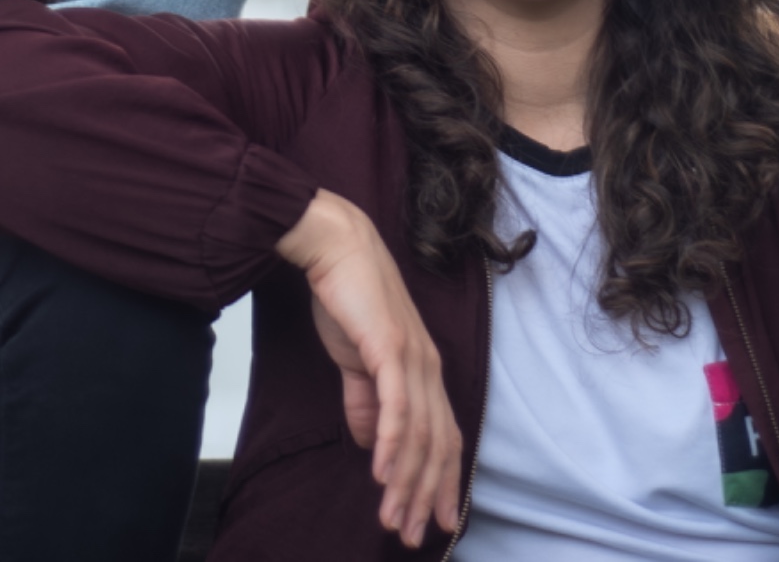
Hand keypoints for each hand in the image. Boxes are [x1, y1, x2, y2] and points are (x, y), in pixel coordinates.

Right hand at [276, 191, 461, 547]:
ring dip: (406, 481)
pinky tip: (382, 474)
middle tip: (412, 534)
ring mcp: (413, 358)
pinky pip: (397, 406)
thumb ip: (364, 399)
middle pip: (437, 444)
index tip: (434, 520)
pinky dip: (392, 444)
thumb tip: (368, 440)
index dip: (441, 481)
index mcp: (423, 370)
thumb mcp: (355, 358)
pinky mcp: (391, 348)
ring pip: (420, 434)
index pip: (443, 436)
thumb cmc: (346, 296)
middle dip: (426, 495)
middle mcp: (428, 367)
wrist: (335, 245)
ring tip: (393, 517)